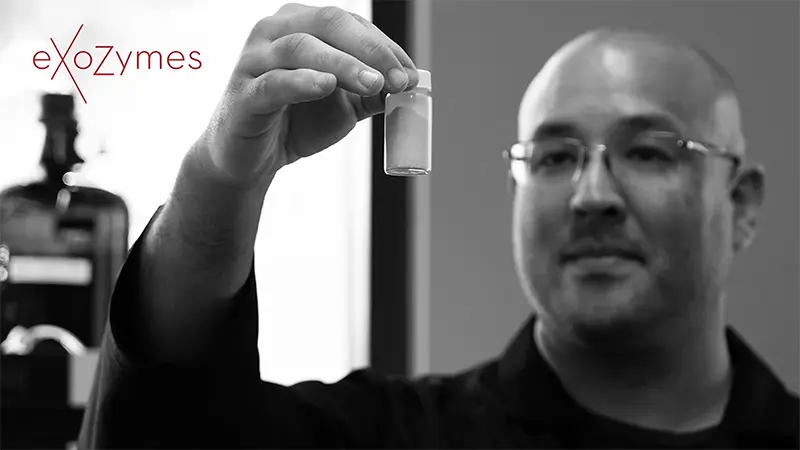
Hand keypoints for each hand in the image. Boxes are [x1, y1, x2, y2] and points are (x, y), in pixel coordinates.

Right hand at [197, 3, 418, 187]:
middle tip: (399, 78)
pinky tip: (326, 87)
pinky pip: (273, 82)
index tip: (411, 75)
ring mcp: (254, 60)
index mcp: (301, 25)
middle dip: (370, 50)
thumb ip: (373, 92)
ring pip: (301, 48)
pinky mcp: (242, 94)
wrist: (249, 158)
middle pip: (328, 24)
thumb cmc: (295, 121)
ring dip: (343, 64)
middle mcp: (274, 32)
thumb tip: (412, 84)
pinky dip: (303, 82)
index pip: (350, 23)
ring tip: (373, 85)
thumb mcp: (343, 104)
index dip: (385, 46)